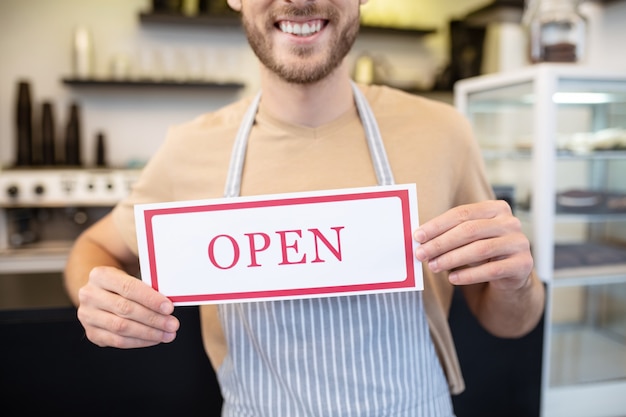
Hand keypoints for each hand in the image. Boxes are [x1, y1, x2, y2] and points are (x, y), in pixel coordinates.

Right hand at [76, 266, 179, 347]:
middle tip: (172, 324)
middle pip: (125, 309)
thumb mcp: (130, 274)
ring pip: (121, 327)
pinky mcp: (92, 333)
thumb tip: (170, 300)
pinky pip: (118, 341)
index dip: (150, 299)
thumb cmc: (122, 284)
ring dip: (149, 333)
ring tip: (167, 334)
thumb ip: (147, 284)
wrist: (100, 292)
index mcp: (100, 275)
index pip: (128, 288)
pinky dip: (139, 341)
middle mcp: (90, 295)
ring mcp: (88, 316)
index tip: (169, 308)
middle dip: (153, 318)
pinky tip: (154, 339)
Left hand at [414, 200, 533, 290]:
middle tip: (421, 254)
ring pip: (479, 250)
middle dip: (441, 243)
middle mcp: (510, 222)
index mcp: (496, 208)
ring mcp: (519, 243)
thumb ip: (449, 234)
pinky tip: (452, 278)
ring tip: (433, 266)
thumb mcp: (469, 238)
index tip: (418, 236)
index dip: (437, 225)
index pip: (461, 213)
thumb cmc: (484, 251)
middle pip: (469, 230)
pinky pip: (491, 270)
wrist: (512, 273)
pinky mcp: (523, 264)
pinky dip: (468, 275)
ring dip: (451, 259)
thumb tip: (420, 239)